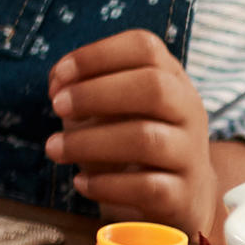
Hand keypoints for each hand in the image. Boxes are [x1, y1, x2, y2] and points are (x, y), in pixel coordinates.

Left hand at [44, 29, 244, 241]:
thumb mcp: (113, 108)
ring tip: (54, 149)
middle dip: (96, 94)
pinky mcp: (182, 196)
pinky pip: (147, 187)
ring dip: (89, 142)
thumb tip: (57, 82)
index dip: (98, 55)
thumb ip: (84, 89)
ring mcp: (191, 155)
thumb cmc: (134, 140)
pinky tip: (81, 183)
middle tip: (56, 107)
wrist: (181, 197)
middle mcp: (189, 112)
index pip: (146, 48)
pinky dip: (105, 185)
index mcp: (172, 79)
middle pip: (154, 87)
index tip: (60, 75)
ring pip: (147, 139)